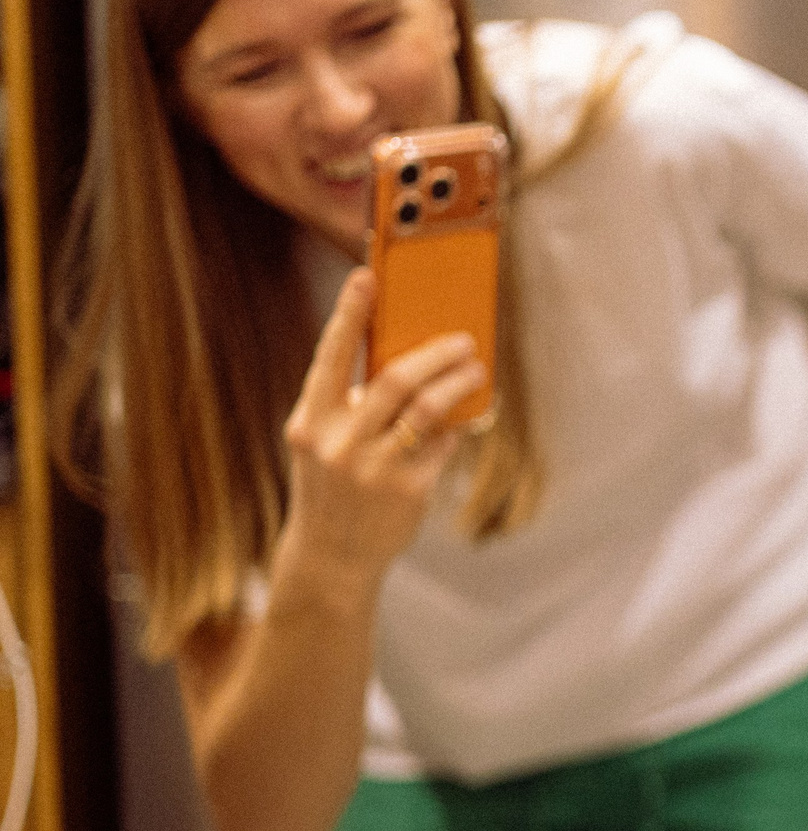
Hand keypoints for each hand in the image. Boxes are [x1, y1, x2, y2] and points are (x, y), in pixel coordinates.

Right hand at [275, 268, 485, 593]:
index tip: (368, 276)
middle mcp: (337, 442)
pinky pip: (441, 444)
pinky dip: (454, 426)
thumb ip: (350, 404)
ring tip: (476, 370)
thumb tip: (408, 357)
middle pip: (394, 380)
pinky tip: (462, 417)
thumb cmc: (333, 484)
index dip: (349, 314)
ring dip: (457, 383)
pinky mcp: (407, 491)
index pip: (331, 358)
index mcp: (309, 421)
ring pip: (426, 410)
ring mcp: (373, 469)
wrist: (332, 554)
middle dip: (435, 353)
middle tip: (464, 339)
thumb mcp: (323, 442)